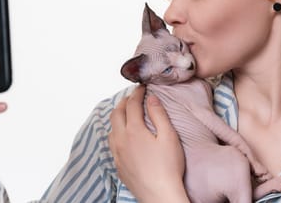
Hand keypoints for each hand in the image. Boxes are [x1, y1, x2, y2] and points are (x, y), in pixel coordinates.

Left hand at [108, 86, 188, 202]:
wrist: (159, 195)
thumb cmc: (167, 168)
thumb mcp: (169, 137)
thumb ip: (159, 115)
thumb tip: (151, 99)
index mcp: (133, 130)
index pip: (132, 105)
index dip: (137, 93)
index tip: (141, 88)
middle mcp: (121, 140)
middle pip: (116, 114)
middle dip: (124, 102)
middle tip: (133, 97)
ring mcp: (117, 153)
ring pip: (111, 128)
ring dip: (117, 117)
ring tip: (126, 114)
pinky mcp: (117, 165)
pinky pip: (111, 143)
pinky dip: (116, 133)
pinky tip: (123, 136)